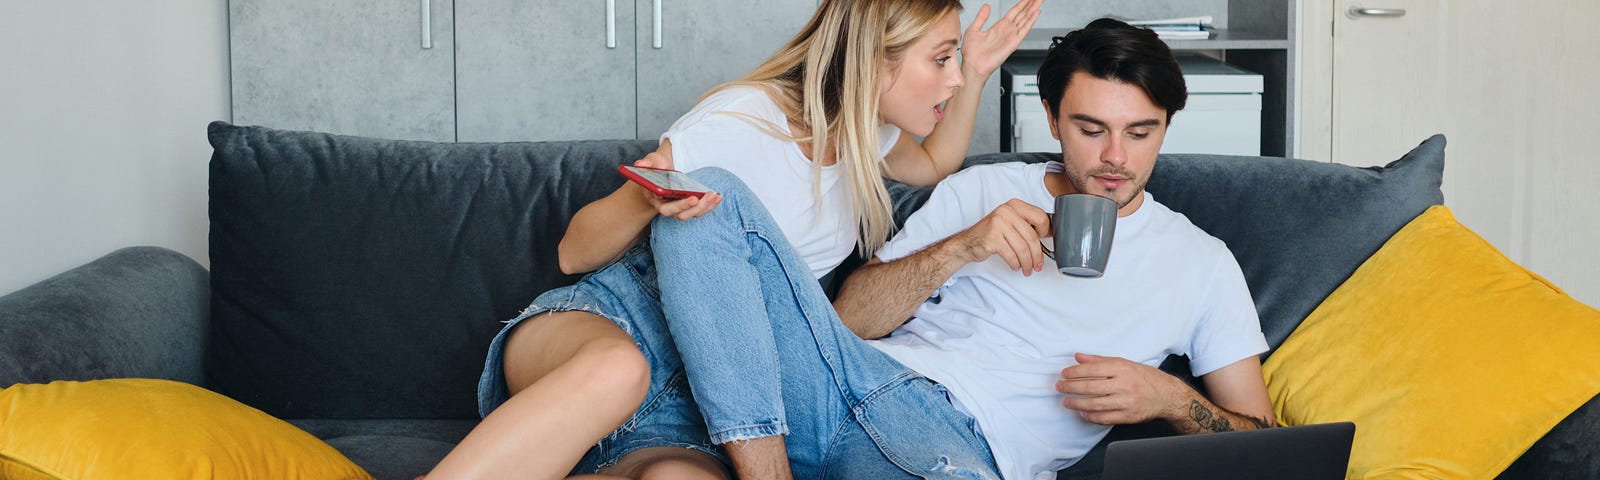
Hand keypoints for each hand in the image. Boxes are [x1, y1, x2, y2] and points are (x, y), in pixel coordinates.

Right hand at [632, 148, 722, 220]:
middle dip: (696, 207)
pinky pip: (700, 210)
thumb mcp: (652, 161)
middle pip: (681, 215)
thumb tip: (640, 164)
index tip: (692, 198)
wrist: (663, 169)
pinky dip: (710, 205)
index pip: (666, 209)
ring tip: (715, 196)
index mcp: (656, 199)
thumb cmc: (657, 166)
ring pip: (692, 214)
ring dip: (705, 207)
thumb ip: (647, 163)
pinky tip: (718, 197)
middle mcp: (667, 207)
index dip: (680, 206)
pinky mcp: (689, 206)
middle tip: (707, 196)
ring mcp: (679, 208)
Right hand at [946, 199, 1049, 274]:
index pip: (1040, 217)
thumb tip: (1049, 233)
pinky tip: (1015, 266)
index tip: (1044, 242)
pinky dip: (1016, 264)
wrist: (968, 242)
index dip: (1045, 232)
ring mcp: (998, 223)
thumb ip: (1027, 224)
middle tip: (1038, 265)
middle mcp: (1006, 211)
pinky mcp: (992, 238)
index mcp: (1014, 205)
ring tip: (1027, 269)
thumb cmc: (992, 234)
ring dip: (1027, 263)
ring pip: (1023, 248)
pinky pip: (1012, 255)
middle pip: (1032, 236)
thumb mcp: (1010, 222)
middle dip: (1037, 255)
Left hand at [959, 0, 1042, 79]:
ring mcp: (1011, 36)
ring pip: (1025, 19)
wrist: (972, 66)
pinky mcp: (1013, 43)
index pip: (1014, 12)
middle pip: (1022, 14)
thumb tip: (986, 6)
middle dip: (1030, 4)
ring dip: (1033, 9)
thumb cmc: (971, 53)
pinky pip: (1024, 30)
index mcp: (999, 27)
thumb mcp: (974, 29)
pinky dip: (1031, 21)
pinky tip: (1036, 13)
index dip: (1021, 4)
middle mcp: (1007, 31)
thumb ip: (981, 17)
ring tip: (1039, 0)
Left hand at [1056, 353, 1189, 424]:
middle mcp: (1124, 385)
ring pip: (1095, 404)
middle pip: (1091, 387)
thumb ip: (1100, 360)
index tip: (1064, 374)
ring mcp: (1126, 402)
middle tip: (1059, 387)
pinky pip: (1105, 418)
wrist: (1167, 395)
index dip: (1074, 372)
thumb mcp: (1124, 363)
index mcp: (1122, 368)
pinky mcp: (1128, 416)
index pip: (1092, 369)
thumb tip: (1078, 357)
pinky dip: (1091, 416)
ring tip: (1066, 401)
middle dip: (1071, 387)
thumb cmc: (1144, 377)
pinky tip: (1083, 412)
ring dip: (1077, 403)